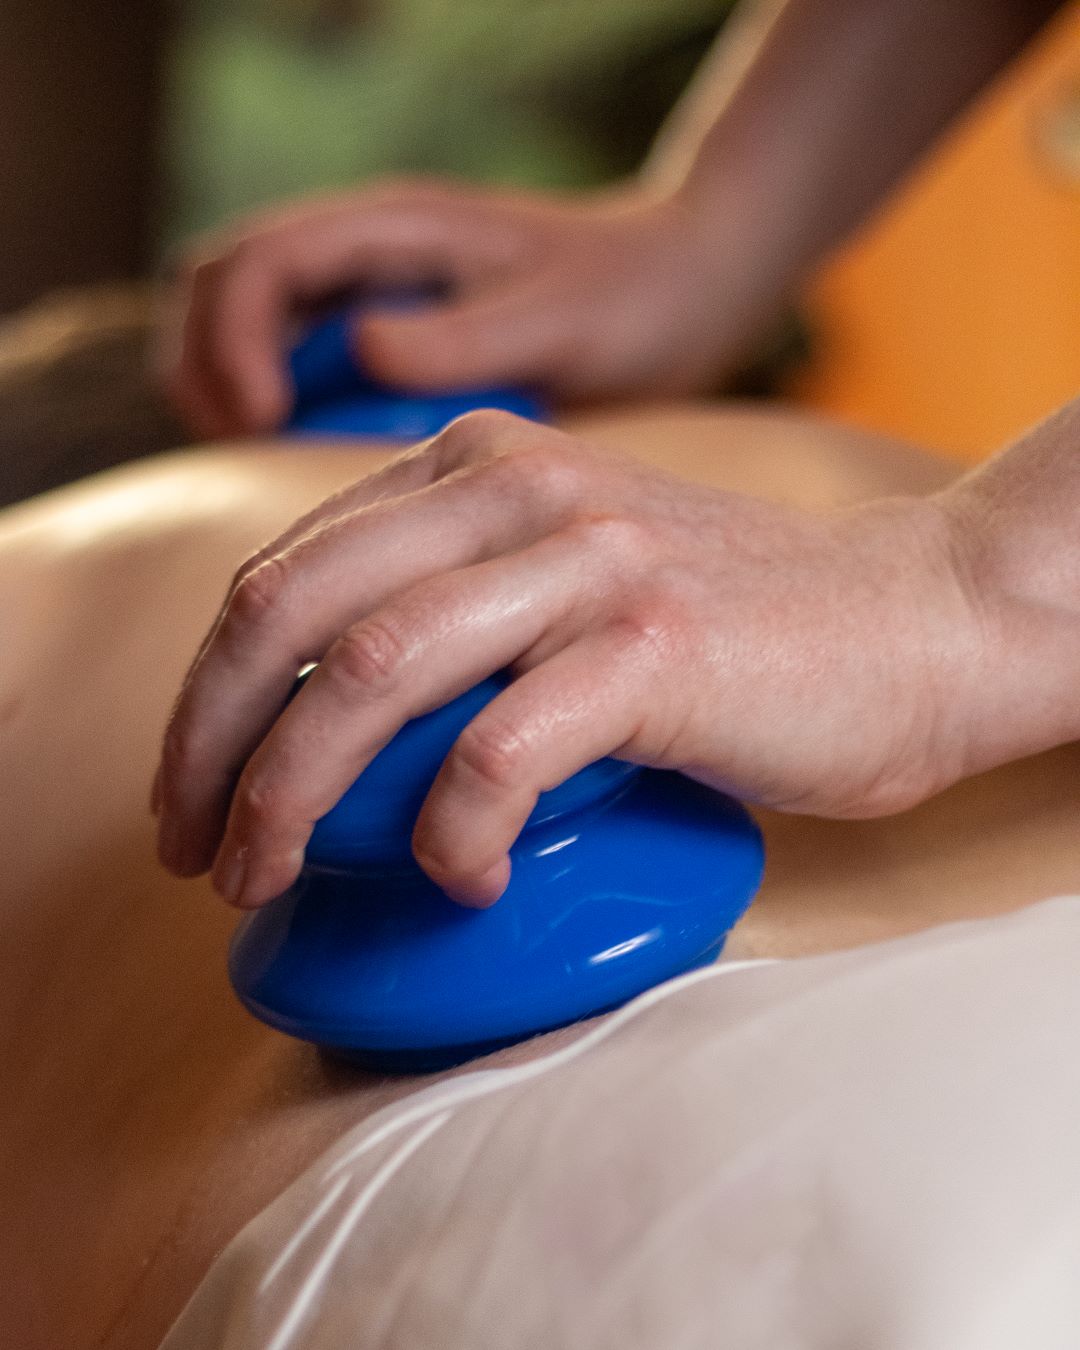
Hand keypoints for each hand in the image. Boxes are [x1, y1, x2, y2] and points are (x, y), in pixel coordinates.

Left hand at [154, 410, 989, 909]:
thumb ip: (463, 604)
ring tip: (269, 880)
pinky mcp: (655, 646)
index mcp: (479, 466)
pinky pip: (499, 749)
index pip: (286, 571)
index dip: (210, 695)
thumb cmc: (734, 627)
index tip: (194, 793)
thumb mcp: (570, 575)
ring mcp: (588, 561)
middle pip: (290, 611)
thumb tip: (330, 728)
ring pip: (370, 673)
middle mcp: (519, 489)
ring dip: (292, 796)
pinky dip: (452, 831)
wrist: (915, 620)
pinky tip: (461, 881)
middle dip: (211, 746)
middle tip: (198, 853)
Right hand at [159, 178, 759, 437]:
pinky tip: (319, 481)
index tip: (260, 418)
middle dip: (205, 368)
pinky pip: (296, 379)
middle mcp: (362, 260)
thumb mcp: (561, 315)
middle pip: (217, 291)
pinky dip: (281, 426)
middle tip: (243, 453)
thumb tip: (365, 353)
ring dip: (230, 399)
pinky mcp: (383, 352)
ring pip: (243, 336)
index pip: (259, 262)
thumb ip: (468, 333)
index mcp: (393, 230)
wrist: (674, 294)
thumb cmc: (629, 294)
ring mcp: (366, 303)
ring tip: (268, 471)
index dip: (235, 339)